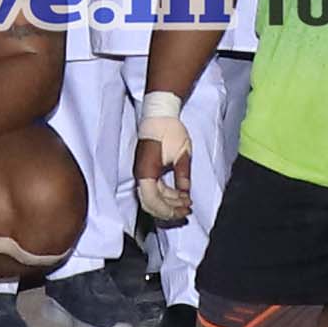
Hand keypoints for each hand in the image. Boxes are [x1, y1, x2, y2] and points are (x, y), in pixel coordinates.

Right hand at [135, 93, 196, 223]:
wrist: (159, 115)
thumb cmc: (169, 130)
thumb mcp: (182, 153)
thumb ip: (183, 175)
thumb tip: (185, 192)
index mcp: (146, 171)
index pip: (153, 201)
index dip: (168, 210)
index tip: (184, 211)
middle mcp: (141, 175)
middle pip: (150, 203)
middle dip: (169, 210)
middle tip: (186, 211)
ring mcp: (142, 173)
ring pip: (152, 197)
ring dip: (169, 203)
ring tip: (187, 203)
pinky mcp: (147, 169)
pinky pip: (154, 189)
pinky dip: (167, 195)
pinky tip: (180, 195)